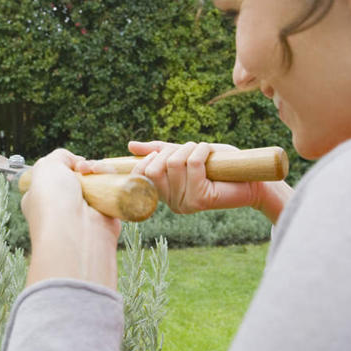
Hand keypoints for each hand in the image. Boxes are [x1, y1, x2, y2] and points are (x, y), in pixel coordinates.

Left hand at [21, 149, 121, 289]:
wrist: (75, 231)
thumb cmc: (52, 200)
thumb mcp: (45, 167)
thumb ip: (60, 157)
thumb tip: (77, 161)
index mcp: (44, 197)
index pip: (58, 177)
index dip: (68, 165)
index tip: (74, 164)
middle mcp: (64, 206)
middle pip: (82, 177)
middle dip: (87, 167)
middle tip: (86, 169)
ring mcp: (86, 212)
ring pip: (99, 182)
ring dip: (101, 172)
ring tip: (97, 172)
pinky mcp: (107, 216)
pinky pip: (115, 193)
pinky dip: (117, 182)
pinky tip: (112, 178)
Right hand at [83, 141, 291, 223]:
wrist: (253, 178)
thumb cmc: (220, 165)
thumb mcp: (185, 153)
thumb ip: (158, 151)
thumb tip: (129, 147)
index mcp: (163, 192)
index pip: (136, 179)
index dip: (122, 167)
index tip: (97, 163)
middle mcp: (170, 202)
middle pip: (154, 167)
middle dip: (172, 152)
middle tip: (191, 151)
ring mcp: (184, 203)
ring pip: (173, 163)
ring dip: (191, 149)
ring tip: (206, 154)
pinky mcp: (200, 199)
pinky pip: (191, 164)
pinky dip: (201, 152)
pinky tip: (211, 156)